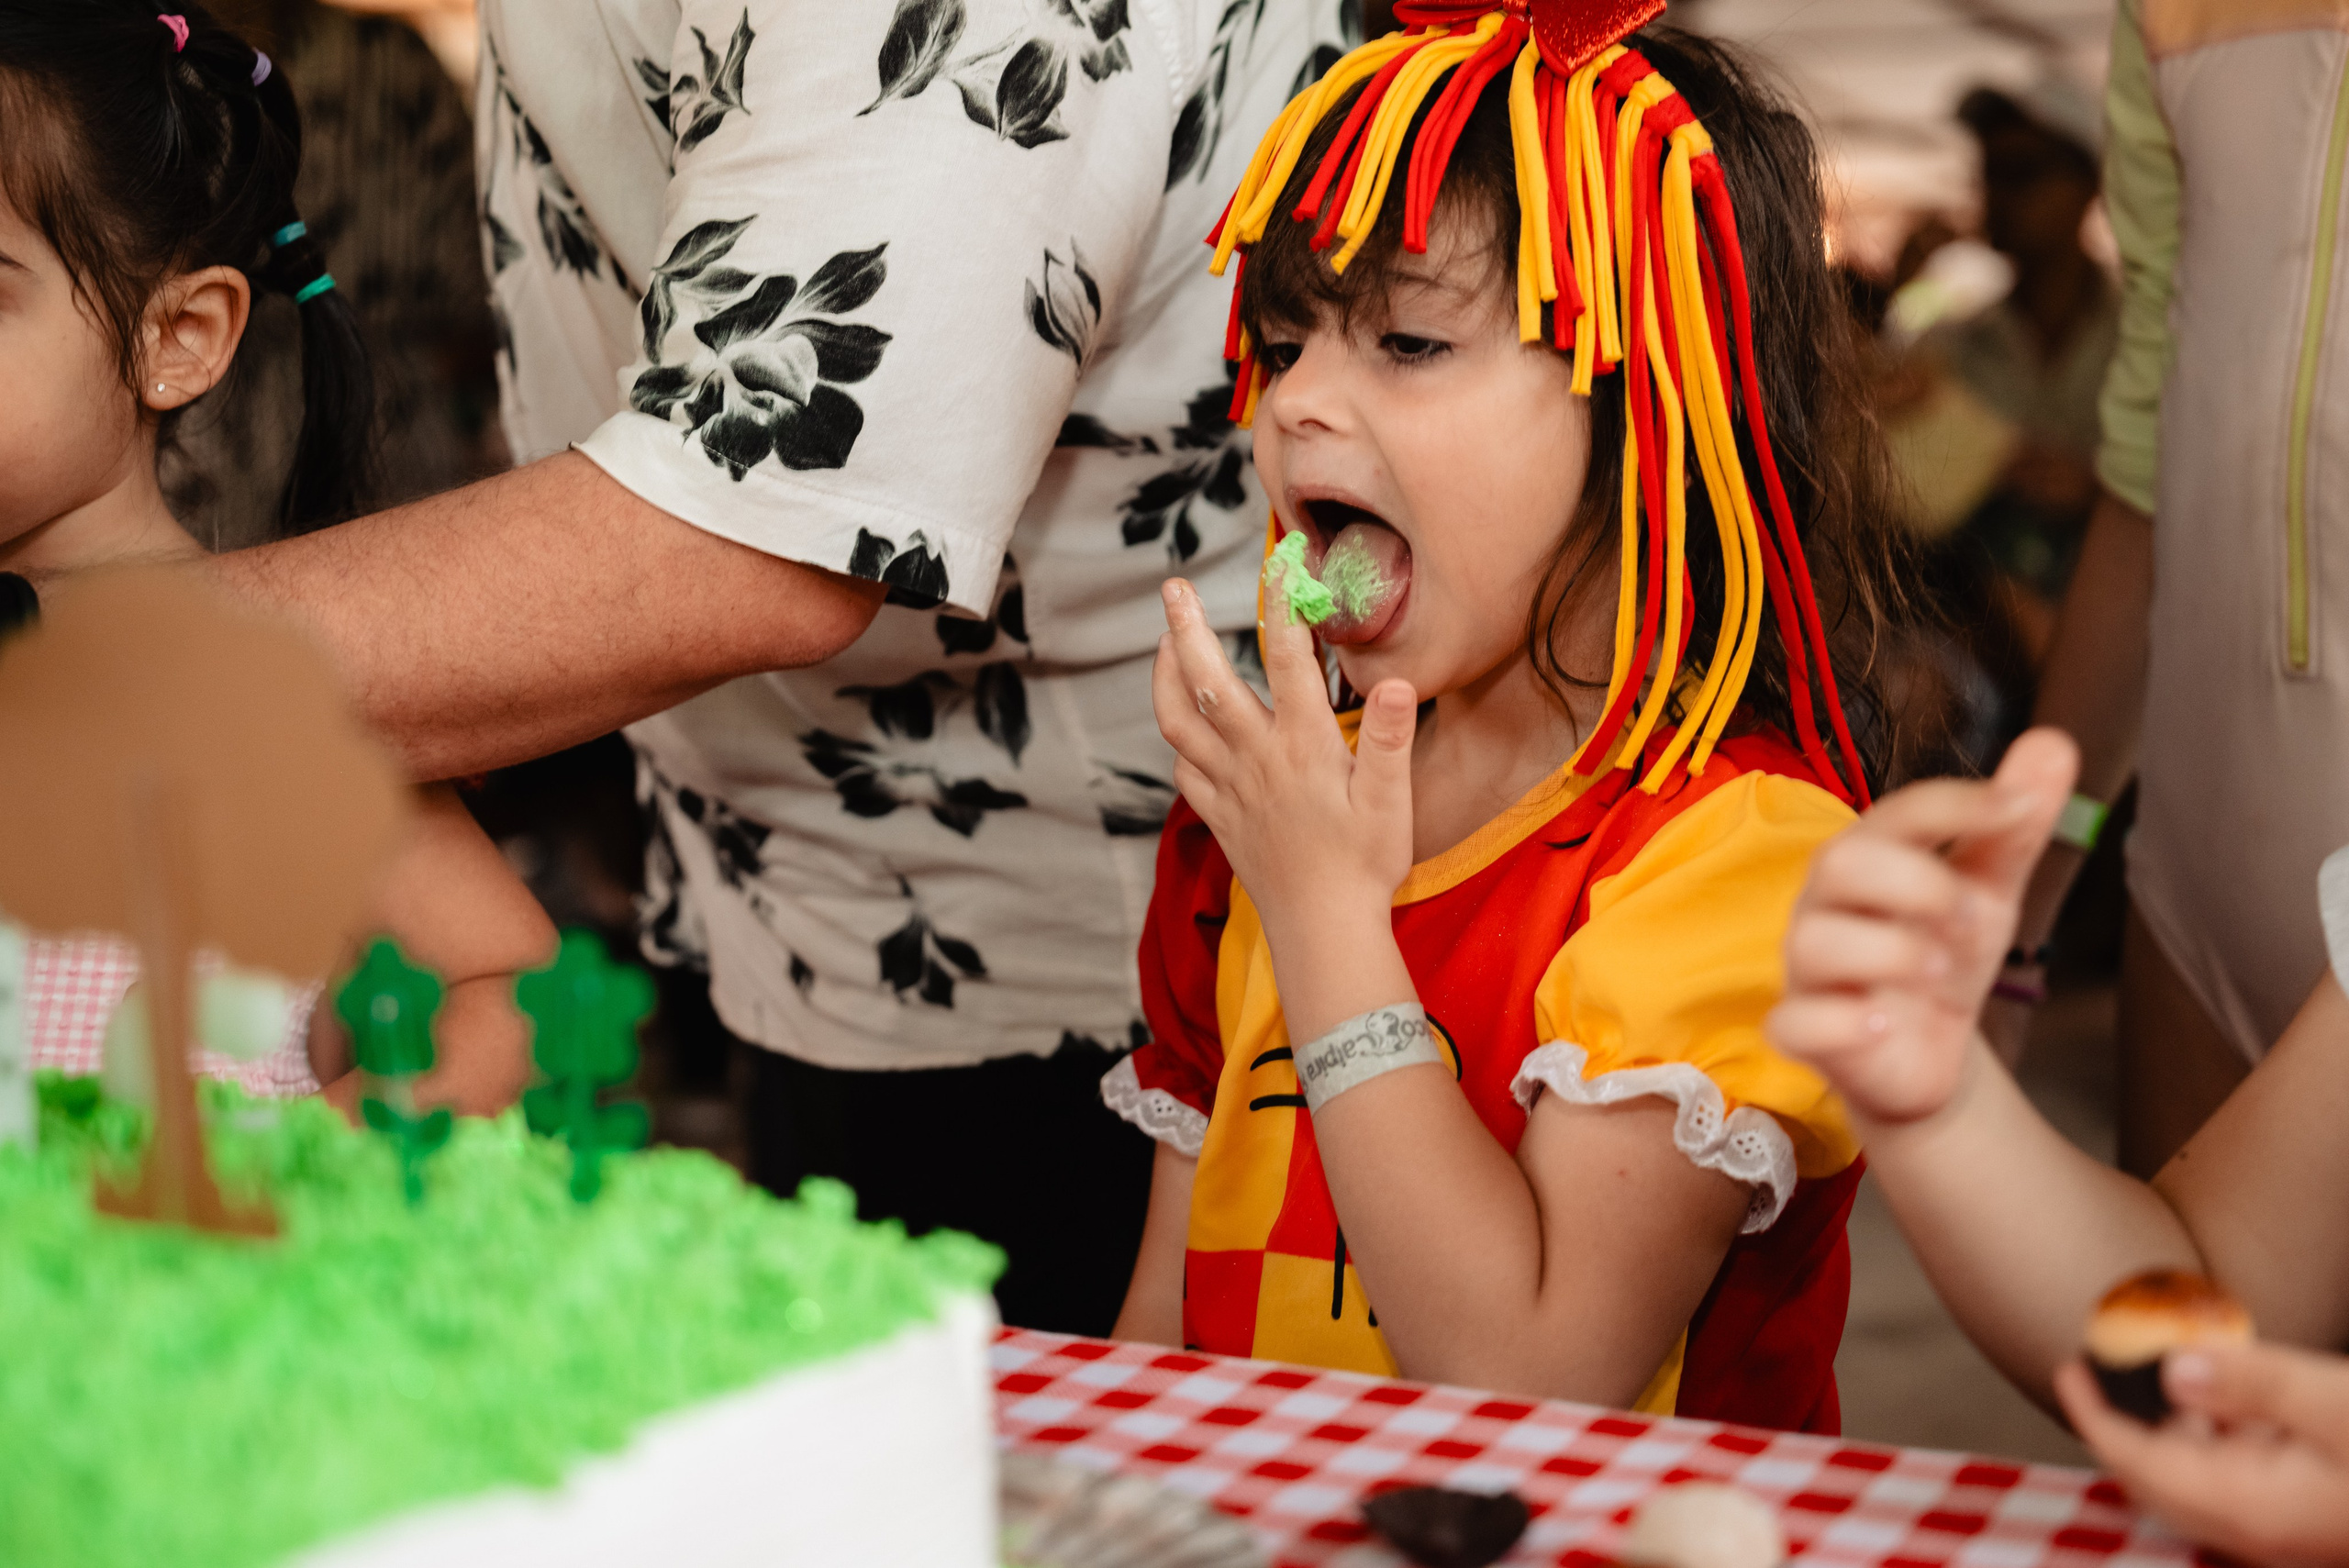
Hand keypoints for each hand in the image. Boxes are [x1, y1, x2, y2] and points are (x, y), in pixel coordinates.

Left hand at [1150, 574, 1415, 942]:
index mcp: (1302, 745)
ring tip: (1165, 641)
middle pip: (1207, 679)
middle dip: (1186, 628)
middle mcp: (1256, 758)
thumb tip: (1394, 682)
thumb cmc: (1365, 866)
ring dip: (1164, 675)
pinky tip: (1184, 722)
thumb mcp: (1392, 801)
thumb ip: (1388, 738)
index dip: (1282, 603)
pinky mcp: (1220, 814)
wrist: (1323, 932)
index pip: (1288, 658)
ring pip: (1177, 720)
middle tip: (1174, 588)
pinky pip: (1183, 767)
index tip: (1280, 561)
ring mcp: (1230, 786)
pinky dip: (1177, 736)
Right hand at [1766, 727, 2076, 1123]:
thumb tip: (2053, 742)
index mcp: (1870, 860)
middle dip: (1915, 881)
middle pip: (1838, 863)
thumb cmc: (1942, 953)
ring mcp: (1810, 969)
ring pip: (1814, 940)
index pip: (1896, 813)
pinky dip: (1838, 1022)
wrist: (1926, 1052)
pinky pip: (1793, 1023)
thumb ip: (2012, 827)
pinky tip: (1881, 1022)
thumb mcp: (1988, 889)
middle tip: (1974, 916)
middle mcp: (1827, 906)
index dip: (1954, 804)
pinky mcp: (1803, 1033)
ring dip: (1890, 951)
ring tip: (1943, 972)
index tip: (2019, 808)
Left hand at [2056, 1344, 2348, 1567]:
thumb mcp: (2336, 1405)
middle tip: (2095, 1375)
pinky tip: (2226, 1402)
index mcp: (2249, 1506)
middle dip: (2118, 1427)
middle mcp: (2257, 1528)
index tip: (2068, 1373)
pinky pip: (2234, 1480)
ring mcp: (2281, 1527)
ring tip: (2157, 1378)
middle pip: (2155, 1479)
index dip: (2094, 1417)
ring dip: (2168, 1432)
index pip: (2138, 1465)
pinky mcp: (2302, 1516)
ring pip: (2196, 1480)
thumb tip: (2173, 1370)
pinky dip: (2212, 1440)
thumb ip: (2253, 1385)